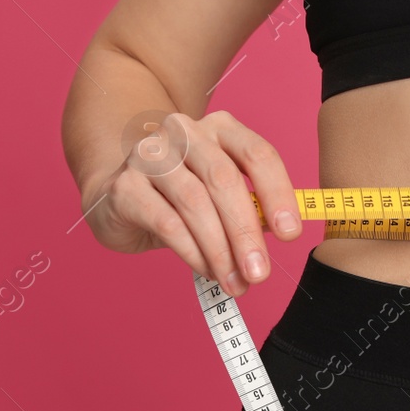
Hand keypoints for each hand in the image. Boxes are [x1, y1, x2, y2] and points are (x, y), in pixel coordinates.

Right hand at [81, 109, 301, 296]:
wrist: (118, 196)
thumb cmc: (179, 197)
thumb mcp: (221, 197)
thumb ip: (251, 207)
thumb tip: (280, 234)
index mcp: (220, 128)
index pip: (257, 154)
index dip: (278, 194)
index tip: (291, 234)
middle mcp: (184, 133)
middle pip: (224, 179)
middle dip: (246, 232)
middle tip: (259, 273)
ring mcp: (151, 155)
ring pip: (195, 203)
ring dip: (220, 250)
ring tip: (234, 282)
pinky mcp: (126, 185)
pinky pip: (166, 222)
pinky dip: (192, 251)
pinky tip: (206, 270)